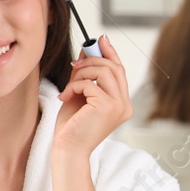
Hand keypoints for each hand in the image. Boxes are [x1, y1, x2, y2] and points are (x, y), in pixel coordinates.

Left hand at [54, 35, 131, 158]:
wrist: (67, 150)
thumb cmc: (71, 127)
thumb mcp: (78, 95)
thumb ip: (84, 76)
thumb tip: (85, 51)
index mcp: (121, 102)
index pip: (119, 70)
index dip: (110, 52)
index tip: (99, 40)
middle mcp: (125, 104)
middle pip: (113, 67)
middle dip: (91, 60)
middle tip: (73, 64)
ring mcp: (119, 106)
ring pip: (103, 72)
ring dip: (81, 73)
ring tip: (68, 87)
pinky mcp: (107, 107)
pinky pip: (90, 84)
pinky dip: (74, 86)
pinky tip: (65, 97)